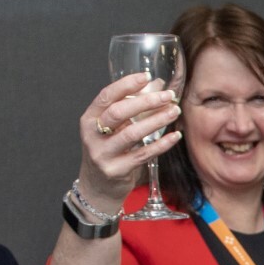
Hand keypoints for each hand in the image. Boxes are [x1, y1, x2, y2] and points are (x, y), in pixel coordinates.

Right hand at [77, 72, 184, 210]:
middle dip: (146, 102)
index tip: (146, 76)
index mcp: (89, 119)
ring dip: (156, 121)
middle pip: (119, 112)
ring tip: (174, 111)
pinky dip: (161, 144)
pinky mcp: (117, 170)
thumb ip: (130, 107)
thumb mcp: (112, 129)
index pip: (107, 96)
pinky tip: (174, 136)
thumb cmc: (108, 152)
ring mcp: (103, 154)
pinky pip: (143, 154)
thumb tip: (157, 84)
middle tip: (167, 96)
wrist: (97, 188)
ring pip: (132, 134)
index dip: (126, 84)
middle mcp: (93, 135)